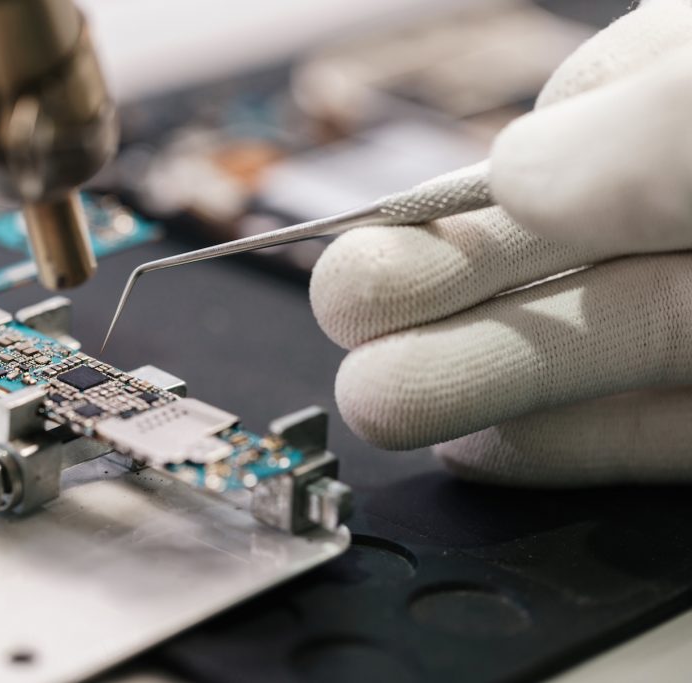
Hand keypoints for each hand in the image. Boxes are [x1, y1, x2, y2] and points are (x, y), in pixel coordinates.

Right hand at [310, 0, 691, 485]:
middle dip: (432, 295)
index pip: (554, 147)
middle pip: (548, 255)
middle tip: (349, 315)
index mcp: (685, 106)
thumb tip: (514, 186)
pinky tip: (487, 451)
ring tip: (377, 401)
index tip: (371, 245)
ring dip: (472, 383)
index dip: (448, 204)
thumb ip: (611, 140)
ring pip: (591, 349)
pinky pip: (662, 434)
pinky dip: (574, 448)